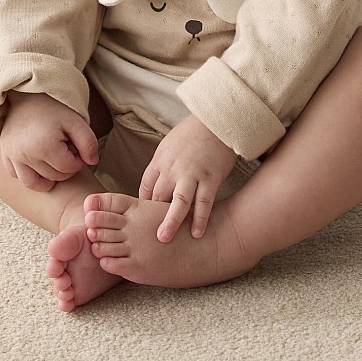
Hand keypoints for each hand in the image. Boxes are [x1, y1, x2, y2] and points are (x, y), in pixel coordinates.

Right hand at [0, 92, 98, 191]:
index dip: (79, 160)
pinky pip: (17, 176)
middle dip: (65, 167)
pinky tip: (38, 161)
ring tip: (54, 160)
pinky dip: (29, 174)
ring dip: (48, 177)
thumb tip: (93, 162)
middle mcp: (24, 154)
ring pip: (34, 183)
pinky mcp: (5, 155)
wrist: (27, 93)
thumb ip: (89, 142)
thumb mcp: (76, 120)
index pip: (68, 168)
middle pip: (53, 177)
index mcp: (44, 146)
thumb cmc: (54, 106)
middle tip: (67, 149)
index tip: (78, 147)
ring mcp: (12, 156)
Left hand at [139, 114, 236, 241]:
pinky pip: (204, 202)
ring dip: (171, 222)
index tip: (146, 219)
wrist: (217, 121)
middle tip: (148, 237)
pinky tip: (197, 233)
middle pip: (157, 197)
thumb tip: (156, 187)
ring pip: (178, 202)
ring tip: (164, 239)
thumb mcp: (169, 146)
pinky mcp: (210, 178)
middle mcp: (172, 168)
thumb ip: (162, 166)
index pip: (145, 188)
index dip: (144, 206)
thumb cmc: (192, 134)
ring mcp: (191, 174)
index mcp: (160, 160)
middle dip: (152, 218)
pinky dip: (200, 218)